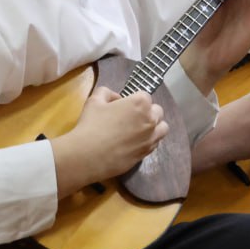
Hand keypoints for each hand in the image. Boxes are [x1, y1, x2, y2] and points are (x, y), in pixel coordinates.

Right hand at [50, 87, 166, 196]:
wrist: (87, 155)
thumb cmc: (91, 125)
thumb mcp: (94, 101)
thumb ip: (107, 93)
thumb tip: (116, 98)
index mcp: (140, 103)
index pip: (145, 96)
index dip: (133, 100)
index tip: (123, 106)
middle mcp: (150, 119)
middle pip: (157, 111)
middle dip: (146, 111)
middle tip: (131, 118)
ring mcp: (150, 138)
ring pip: (162, 128)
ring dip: (154, 126)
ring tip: (139, 130)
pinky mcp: (146, 153)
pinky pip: (155, 143)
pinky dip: (149, 141)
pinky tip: (135, 143)